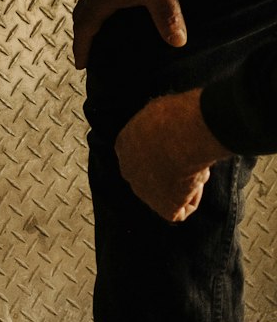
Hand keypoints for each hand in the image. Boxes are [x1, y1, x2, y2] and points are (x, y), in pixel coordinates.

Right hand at [73, 0, 186, 69]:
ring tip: (96, 32)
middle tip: (85, 51)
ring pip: (87, 4)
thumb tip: (177, 42)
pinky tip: (112, 6)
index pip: (84, 29)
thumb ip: (167, 17)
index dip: (82, 48)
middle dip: (81, 36)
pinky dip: (97, 6)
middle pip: (80, 17)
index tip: (81, 64)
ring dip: (88, 20)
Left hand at [114, 89, 230, 221]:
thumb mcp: (158, 111)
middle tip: (191, 159)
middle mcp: (128, 170)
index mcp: (123, 144)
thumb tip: (166, 122)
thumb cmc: (174, 116)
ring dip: (184, 184)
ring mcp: (143, 192)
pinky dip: (194, 198)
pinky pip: (181, 210)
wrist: (183, 133)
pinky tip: (198, 180)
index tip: (179, 146)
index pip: (141, 155)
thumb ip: (156, 123)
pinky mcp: (163, 207)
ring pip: (169, 193)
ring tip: (197, 165)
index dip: (163, 153)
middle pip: (152, 177)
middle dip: (171, 172)